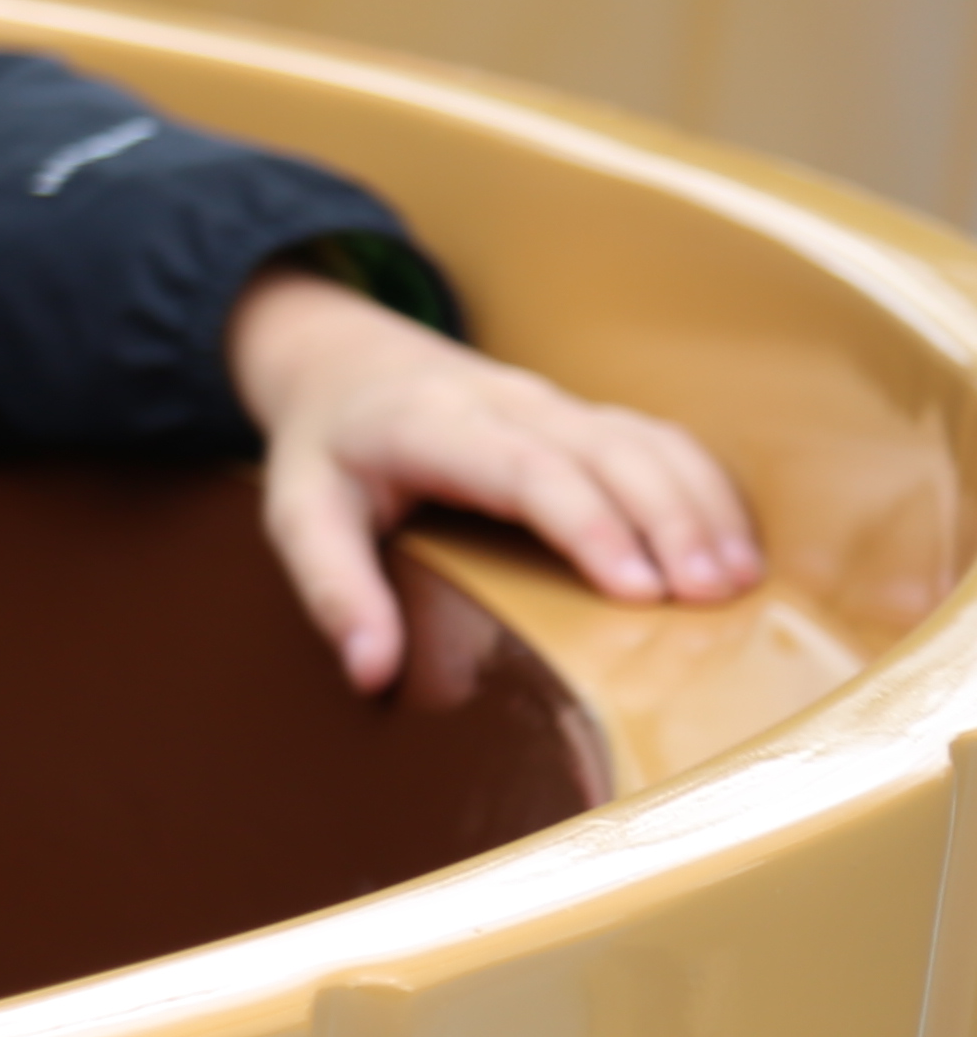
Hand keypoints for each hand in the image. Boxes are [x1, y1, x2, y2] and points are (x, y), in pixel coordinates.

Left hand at [230, 267, 763, 690]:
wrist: (342, 362)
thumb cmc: (326, 452)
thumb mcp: (297, 514)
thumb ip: (333, 590)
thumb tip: (370, 674)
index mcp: (431, 423)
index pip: (526, 467)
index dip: (588, 523)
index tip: (637, 590)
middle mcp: (505, 404)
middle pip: (606, 451)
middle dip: (667, 521)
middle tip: (711, 600)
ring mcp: (553, 404)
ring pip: (645, 441)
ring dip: (699, 505)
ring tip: (740, 583)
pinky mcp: (584, 416)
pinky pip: (661, 439)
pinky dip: (706, 486)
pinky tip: (738, 545)